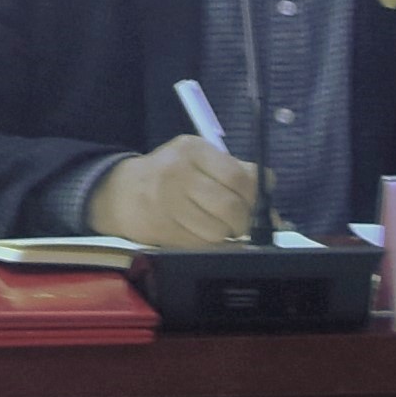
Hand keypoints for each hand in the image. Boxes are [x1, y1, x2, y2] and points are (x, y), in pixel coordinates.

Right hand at [89, 140, 261, 249]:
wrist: (121, 192)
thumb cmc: (171, 173)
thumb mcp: (201, 160)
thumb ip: (239, 174)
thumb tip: (274, 211)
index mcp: (193, 150)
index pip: (238, 177)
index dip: (254, 197)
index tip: (254, 205)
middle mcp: (178, 173)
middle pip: (230, 207)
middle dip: (243, 222)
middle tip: (240, 224)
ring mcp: (167, 203)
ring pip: (217, 232)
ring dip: (227, 237)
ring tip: (220, 229)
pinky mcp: (161, 229)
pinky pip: (200, 246)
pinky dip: (212, 247)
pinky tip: (205, 237)